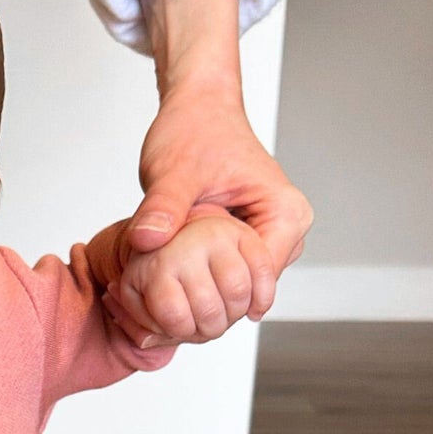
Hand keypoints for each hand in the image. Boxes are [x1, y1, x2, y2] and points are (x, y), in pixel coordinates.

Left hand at [119, 0, 312, 333]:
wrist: (197, 107)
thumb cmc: (194, 129)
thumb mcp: (173, 170)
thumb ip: (163, 207)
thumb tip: (145, 240)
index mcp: (285, 215)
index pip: (258, 284)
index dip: (212, 304)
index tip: (168, 316)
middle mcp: (286, 232)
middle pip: (248, 295)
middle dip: (202, 308)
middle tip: (154, 326)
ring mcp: (268, 239)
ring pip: (235, 292)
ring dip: (197, 302)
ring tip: (154, 315)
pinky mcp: (247, 243)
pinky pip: (224, 278)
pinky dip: (195, 288)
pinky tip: (161, 296)